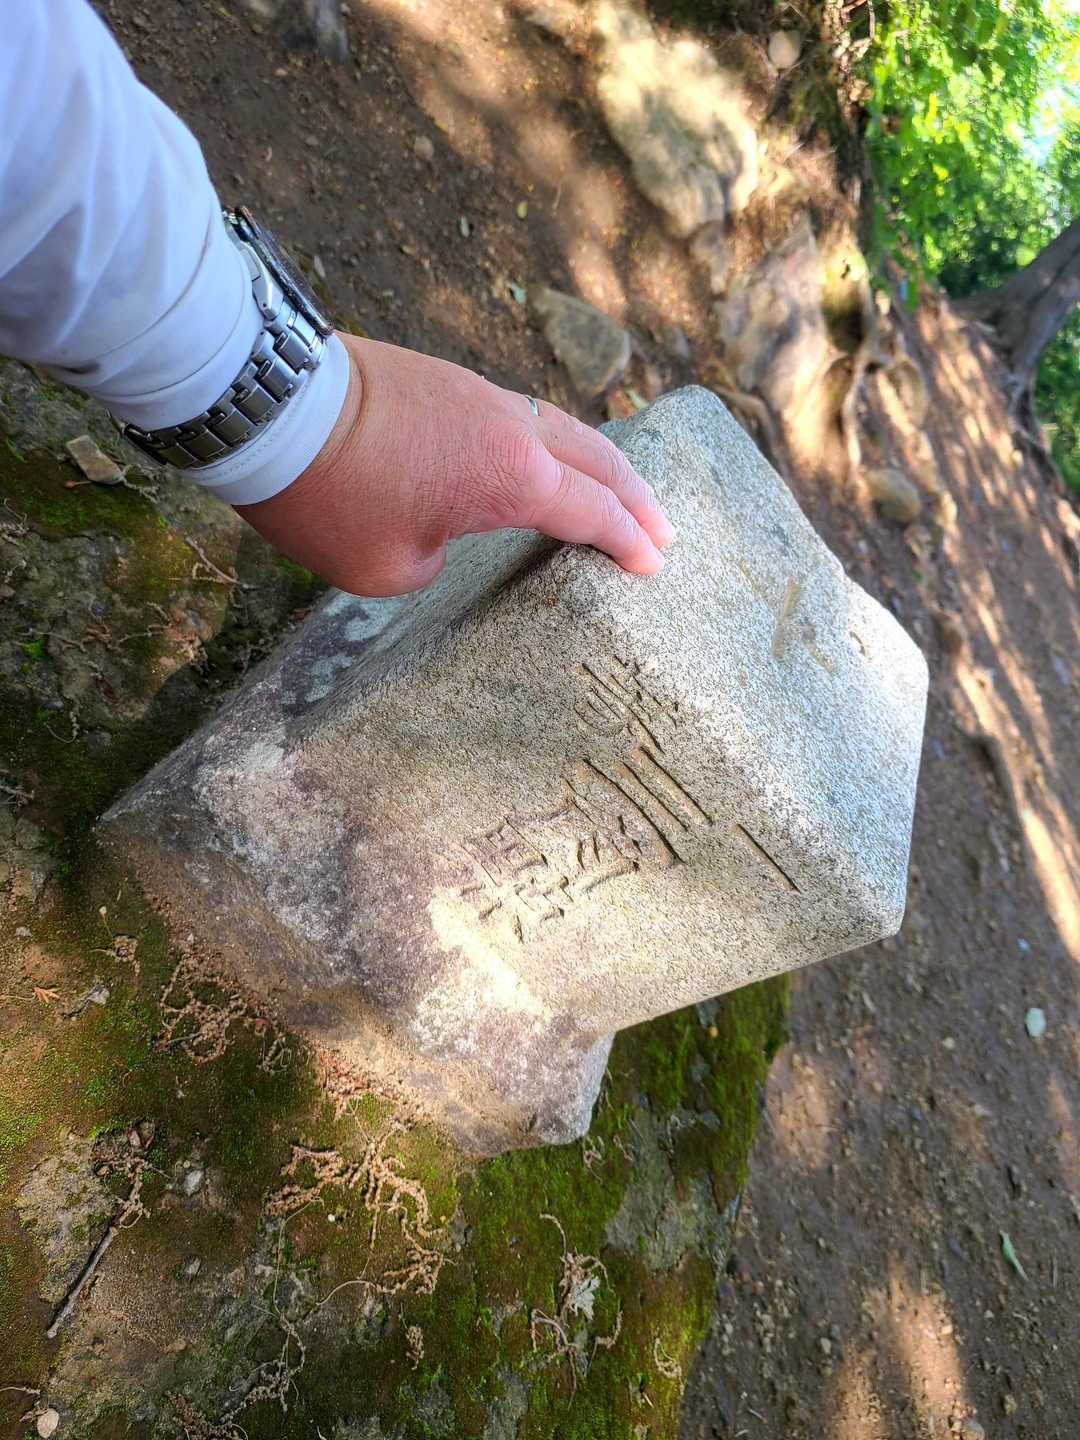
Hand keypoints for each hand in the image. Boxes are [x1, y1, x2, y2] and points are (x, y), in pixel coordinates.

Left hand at [235, 333, 673, 595]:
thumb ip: (435, 557)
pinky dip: (551, 440)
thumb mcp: (388, 568)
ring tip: (615, 488)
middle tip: (663, 528)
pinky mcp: (447, 380)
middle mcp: (511, 428)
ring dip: (596, 462)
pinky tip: (541, 455)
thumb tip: (437, 529)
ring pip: (561, 427)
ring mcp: (480, 395)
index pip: (592, 512)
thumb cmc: (329, 498)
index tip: (653, 564)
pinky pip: (522, 414)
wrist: (271, 407)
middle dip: (635, 497)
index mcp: (514, 478)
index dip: (628, 542)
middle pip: (597, 459)